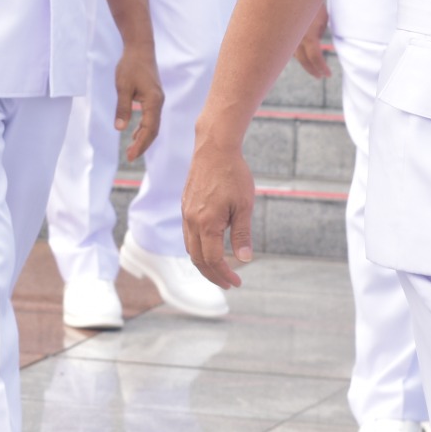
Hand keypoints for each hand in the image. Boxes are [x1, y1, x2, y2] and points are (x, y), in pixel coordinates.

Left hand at [112, 44, 164, 163]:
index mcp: (153, 101)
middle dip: (142, 145)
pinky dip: (143, 127)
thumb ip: (122, 108)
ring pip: (153, 124)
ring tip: (132, 150)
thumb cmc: (130, 66)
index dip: (141, 144)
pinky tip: (134, 134)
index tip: (130, 156)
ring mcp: (157, 99)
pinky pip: (150, 117)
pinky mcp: (153, 96)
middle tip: (130, 158)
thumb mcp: (122, 87)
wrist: (140, 49)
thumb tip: (120, 129)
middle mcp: (158, 102)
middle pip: (153, 130)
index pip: (149, 129)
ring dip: (143, 138)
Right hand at [181, 138, 257, 289]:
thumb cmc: (233, 175)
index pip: (212, 259)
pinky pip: (188, 233)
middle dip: (212, 274)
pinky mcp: (186, 205)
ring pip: (190, 246)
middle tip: (228, 283)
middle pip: (197, 258)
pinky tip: (210, 246)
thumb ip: (242, 235)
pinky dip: (198, 247)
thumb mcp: (244, 206)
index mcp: (206, 223)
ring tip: (218, 270)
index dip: (224, 274)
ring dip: (203, 262)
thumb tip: (244, 259)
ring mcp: (186, 212)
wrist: (214, 148)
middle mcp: (191, 220)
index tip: (236, 282)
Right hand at [292, 8, 331, 81]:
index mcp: (308, 36)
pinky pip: (290, 47)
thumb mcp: (322, 20)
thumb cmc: (314, 6)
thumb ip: (318, 33)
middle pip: (304, 60)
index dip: (322, 67)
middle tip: (320, 76)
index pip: (315, 57)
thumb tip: (315, 42)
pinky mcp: (285, 35)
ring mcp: (289, 37)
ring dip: (305, 62)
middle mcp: (296, 39)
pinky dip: (298, 52)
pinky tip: (303, 55)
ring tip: (313, 68)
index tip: (328, 74)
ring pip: (296, 54)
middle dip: (313, 69)